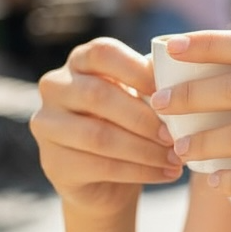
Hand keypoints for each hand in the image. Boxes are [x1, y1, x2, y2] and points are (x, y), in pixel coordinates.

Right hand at [31, 37, 182, 217]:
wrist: (110, 179)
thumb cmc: (134, 124)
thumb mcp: (143, 97)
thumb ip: (156, 81)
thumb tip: (182, 72)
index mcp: (80, 61)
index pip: (102, 52)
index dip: (138, 70)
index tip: (172, 93)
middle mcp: (55, 87)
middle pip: (98, 95)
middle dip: (144, 118)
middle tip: (176, 135)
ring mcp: (47, 125)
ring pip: (98, 135)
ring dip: (145, 149)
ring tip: (177, 158)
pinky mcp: (53, 162)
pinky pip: (100, 166)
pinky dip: (140, 171)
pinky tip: (166, 173)